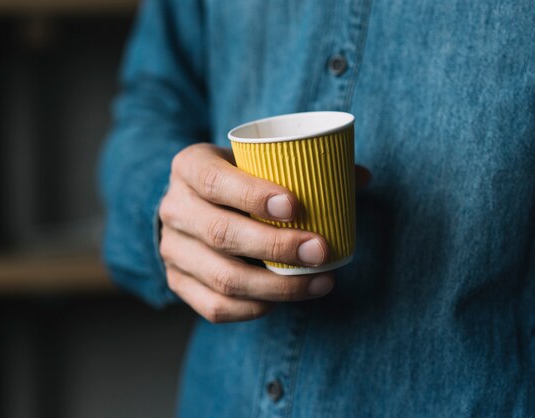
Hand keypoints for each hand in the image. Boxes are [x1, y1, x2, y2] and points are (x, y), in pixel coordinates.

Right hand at [159, 143, 369, 322]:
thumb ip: (303, 166)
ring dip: (277, 286)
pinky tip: (285, 300)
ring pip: (223, 278)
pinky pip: (215, 307)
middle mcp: (174, 209)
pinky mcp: (178, 282)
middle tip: (321, 250)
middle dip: (276, 246)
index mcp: (189, 167)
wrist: (189, 205)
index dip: (253, 195)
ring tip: (321, 283)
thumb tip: (360, 177)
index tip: (296, 206)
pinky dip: (256, 308)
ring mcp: (173, 250)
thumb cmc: (235, 178)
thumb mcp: (254, 160)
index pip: (215, 182)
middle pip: (221, 234)